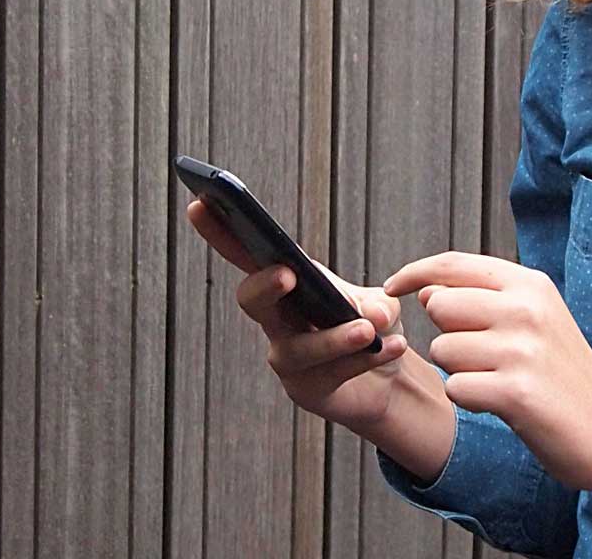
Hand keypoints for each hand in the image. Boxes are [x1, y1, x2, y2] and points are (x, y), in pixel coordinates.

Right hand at [186, 199, 409, 431]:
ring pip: (298, 347)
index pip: (247, 253)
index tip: (199, 203)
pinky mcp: (306, 389)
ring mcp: (287, 357)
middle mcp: (276, 319)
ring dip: (333, 337)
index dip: (220, 231)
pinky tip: (392, 345)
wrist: (387, 377)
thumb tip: (373, 314)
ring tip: (367, 330)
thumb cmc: (371, 325)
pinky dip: (364, 359)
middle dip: (264, 285)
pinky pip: (331, 374)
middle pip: (252, 300)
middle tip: (286, 274)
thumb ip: (376, 304)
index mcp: (287, 282)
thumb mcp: (379, 303)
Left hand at [381, 250, 591, 493]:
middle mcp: (526, 309)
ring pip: (443, 350)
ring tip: (501, 383)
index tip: (390, 286)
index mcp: (530, 285)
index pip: (454, 264)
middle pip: (440, 306)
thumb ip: (485, 300)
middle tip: (484, 360)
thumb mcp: (536, 322)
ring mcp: (522, 350)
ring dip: (461, 372)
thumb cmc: (565, 378)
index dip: (414, 273)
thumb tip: (427, 291)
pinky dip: (470, 401)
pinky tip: (502, 405)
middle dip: (446, 335)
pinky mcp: (516, 392)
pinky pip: (456, 388)